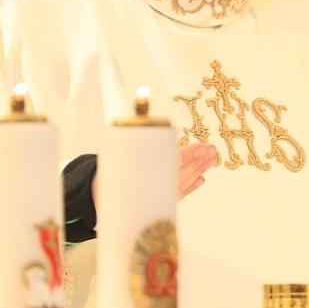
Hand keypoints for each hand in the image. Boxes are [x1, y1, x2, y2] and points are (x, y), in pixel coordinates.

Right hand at [91, 142, 219, 205]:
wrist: (95, 200)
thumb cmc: (107, 173)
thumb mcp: (117, 151)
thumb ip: (135, 136)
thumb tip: (145, 104)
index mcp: (144, 171)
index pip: (173, 160)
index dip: (191, 154)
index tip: (204, 148)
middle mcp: (152, 185)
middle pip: (182, 171)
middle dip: (198, 162)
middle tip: (213, 154)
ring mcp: (156, 195)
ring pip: (182, 182)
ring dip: (197, 172)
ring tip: (210, 163)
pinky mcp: (156, 203)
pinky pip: (177, 195)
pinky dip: (189, 187)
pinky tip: (200, 180)